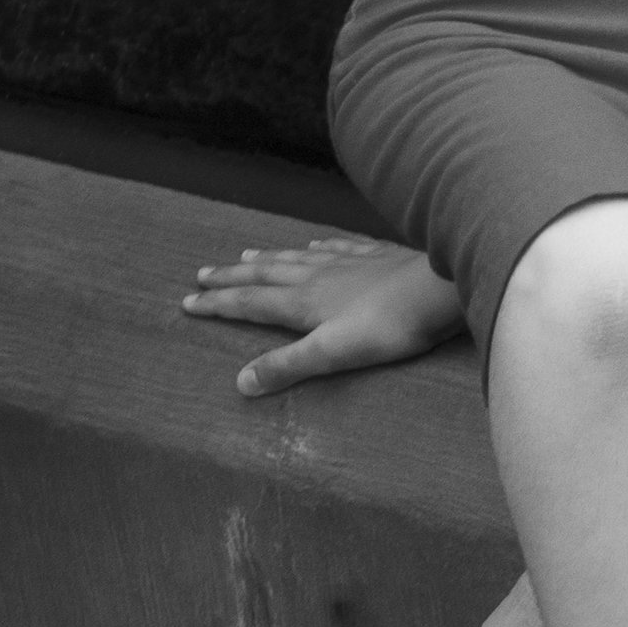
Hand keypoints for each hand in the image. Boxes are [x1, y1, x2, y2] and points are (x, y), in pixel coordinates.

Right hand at [182, 235, 464, 395]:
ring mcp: (348, 261)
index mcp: (302, 302)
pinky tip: (314, 243)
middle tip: (202, 272)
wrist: (440, 289)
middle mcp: (318, 276)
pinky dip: (316, 246)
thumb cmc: (389, 327)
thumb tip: (240, 382)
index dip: (217, 303)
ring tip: (246, 255)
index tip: (187, 301)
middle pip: (265, 274)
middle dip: (231, 276)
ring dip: (267, 258)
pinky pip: (336, 246)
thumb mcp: (332, 354)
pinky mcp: (376, 255)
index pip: (249, 303)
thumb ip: (287, 367)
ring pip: (296, 257)